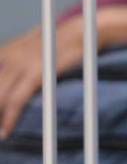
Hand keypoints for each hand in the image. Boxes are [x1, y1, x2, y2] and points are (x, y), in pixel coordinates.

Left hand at [0, 16, 83, 138]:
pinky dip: (9, 118)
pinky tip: (5, 131)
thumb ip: (20, 59)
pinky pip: (16, 100)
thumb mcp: (34, 47)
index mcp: (7, 52)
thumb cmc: (62, 41)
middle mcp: (9, 57)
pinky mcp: (35, 75)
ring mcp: (21, 65)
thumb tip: (14, 73)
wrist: (81, 32)